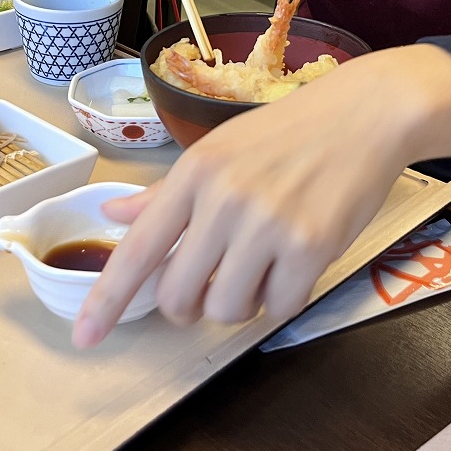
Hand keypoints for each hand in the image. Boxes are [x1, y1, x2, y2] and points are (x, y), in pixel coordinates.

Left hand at [71, 45, 450, 347]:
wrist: (366, 113)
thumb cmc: (289, 131)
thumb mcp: (221, 148)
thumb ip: (167, 191)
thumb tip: (115, 212)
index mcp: (194, 172)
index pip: (137, 249)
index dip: (106, 300)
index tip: (85, 337)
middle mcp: (223, 198)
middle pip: (179, 295)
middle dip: (191, 304)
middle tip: (213, 285)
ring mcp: (268, 224)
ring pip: (227, 308)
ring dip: (241, 302)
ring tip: (262, 265)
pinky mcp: (311, 245)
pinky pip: (279, 307)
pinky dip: (282, 298)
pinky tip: (295, 264)